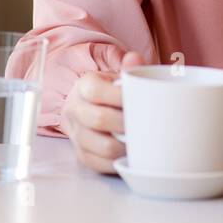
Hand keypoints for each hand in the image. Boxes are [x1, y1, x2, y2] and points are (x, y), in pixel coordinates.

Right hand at [61, 50, 145, 173]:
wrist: (93, 106)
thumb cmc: (113, 90)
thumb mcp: (120, 75)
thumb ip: (130, 68)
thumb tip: (134, 59)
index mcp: (83, 86)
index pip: (96, 90)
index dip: (120, 97)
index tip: (142, 100)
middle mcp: (74, 110)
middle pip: (98, 120)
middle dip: (127, 123)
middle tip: (147, 123)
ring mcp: (76, 134)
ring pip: (101, 146)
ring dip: (126, 145)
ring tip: (144, 141)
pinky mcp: (82, 155)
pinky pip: (100, 164)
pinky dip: (119, 162)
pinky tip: (134, 154)